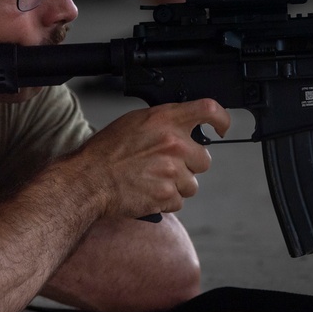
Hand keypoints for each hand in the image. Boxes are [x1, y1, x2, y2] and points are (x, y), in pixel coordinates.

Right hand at [64, 99, 230, 218]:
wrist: (90, 180)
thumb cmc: (107, 151)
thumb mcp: (136, 122)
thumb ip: (165, 122)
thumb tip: (184, 127)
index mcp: (166, 120)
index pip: (209, 110)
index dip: (222, 119)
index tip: (222, 128)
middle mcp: (174, 144)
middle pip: (204, 159)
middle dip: (190, 165)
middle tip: (168, 165)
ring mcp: (172, 171)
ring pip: (193, 184)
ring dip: (178, 185)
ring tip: (153, 179)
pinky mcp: (167, 196)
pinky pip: (179, 201)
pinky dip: (166, 200)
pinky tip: (148, 191)